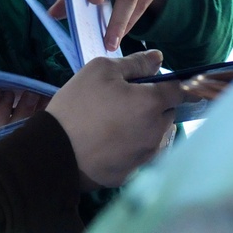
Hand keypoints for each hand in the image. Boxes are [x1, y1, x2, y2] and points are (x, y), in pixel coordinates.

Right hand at [46, 50, 181, 188]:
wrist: (53, 151)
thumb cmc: (77, 105)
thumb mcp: (100, 70)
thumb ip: (135, 63)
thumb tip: (159, 58)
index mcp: (152, 104)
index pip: (179, 90)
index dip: (168, 84)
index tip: (152, 84)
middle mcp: (157, 133)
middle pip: (169, 114)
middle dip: (155, 106)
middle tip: (124, 102)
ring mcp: (146, 157)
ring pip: (157, 136)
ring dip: (146, 128)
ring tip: (116, 124)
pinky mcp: (132, 175)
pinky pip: (141, 156)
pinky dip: (132, 148)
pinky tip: (110, 144)